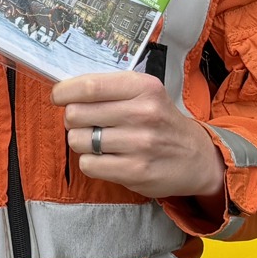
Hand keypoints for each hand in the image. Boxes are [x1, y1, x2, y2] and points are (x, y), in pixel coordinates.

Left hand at [50, 71, 227, 204]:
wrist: (197, 158)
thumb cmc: (161, 122)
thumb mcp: (146, 94)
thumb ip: (110, 89)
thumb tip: (65, 92)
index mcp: (144, 87)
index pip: (89, 86)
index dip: (64, 92)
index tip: (59, 96)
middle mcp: (143, 113)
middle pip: (77, 114)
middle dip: (74, 119)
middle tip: (86, 123)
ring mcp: (139, 144)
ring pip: (78, 140)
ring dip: (82, 142)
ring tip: (100, 142)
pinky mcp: (135, 171)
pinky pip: (88, 165)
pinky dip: (91, 163)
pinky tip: (107, 159)